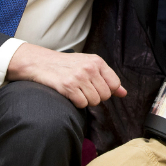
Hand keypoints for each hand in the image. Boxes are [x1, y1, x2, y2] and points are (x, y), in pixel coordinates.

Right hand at [5, 43, 126, 108]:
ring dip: (85, 100)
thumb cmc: (66, 66)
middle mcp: (90, 67)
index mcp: (97, 61)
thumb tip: (124, 93)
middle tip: (83, 89)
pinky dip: (76, 103)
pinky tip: (70, 94)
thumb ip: (108, 79)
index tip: (96, 87)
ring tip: (76, 91)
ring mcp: (79, 76)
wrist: (41, 63)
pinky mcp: (68, 86)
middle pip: (105, 96)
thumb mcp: (89, 66)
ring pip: (94, 101)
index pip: (114, 84)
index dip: (107, 90)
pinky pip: (82, 104)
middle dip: (95, 97)